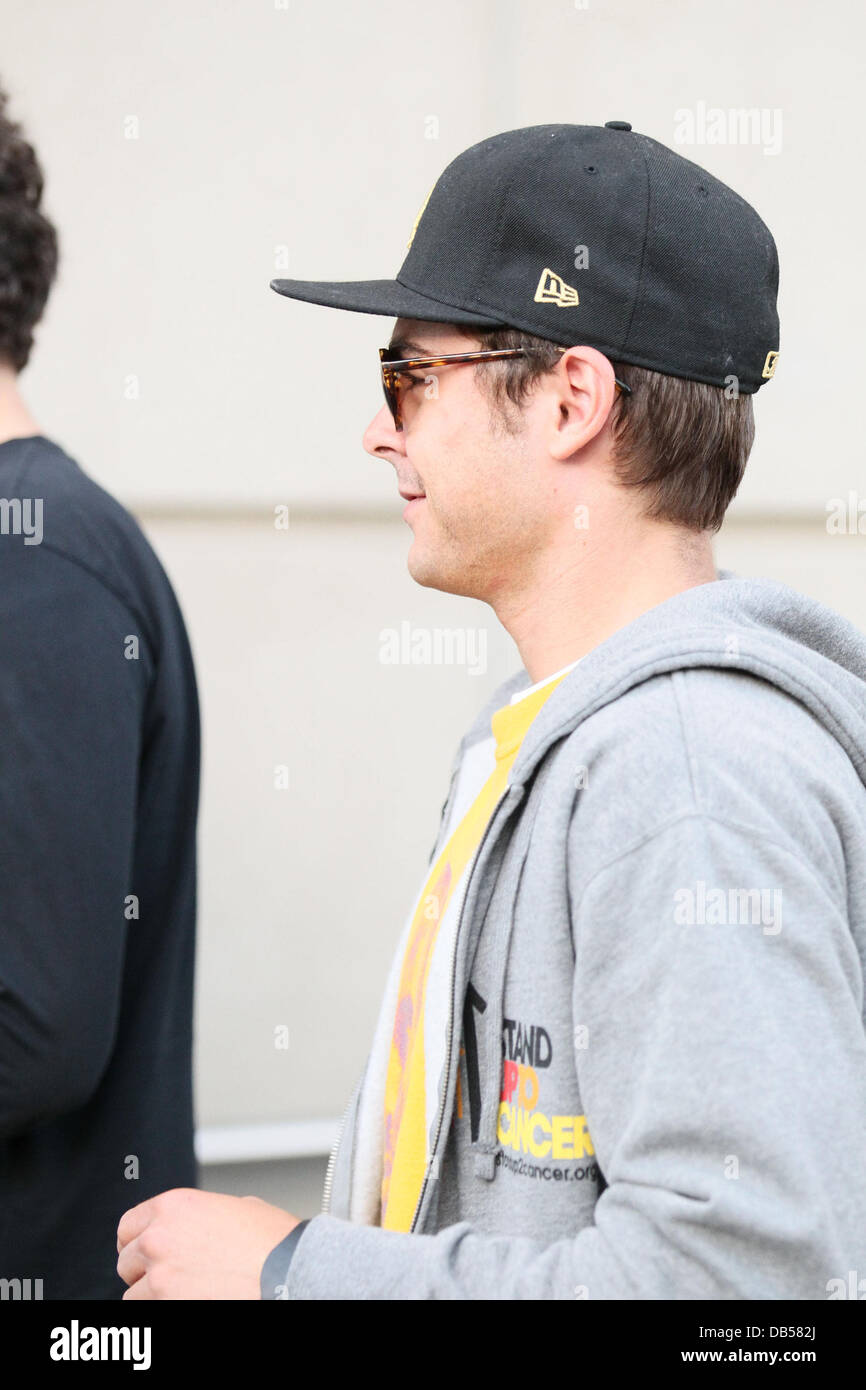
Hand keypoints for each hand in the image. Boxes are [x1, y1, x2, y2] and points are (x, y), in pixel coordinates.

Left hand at [117, 1188, 300, 1299]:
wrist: (290, 1269)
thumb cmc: (272, 1240)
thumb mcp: (236, 1207)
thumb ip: (203, 1215)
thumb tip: (197, 1228)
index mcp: (173, 1206)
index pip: (128, 1227)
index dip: (136, 1241)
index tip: (142, 1252)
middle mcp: (159, 1237)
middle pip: (126, 1262)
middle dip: (144, 1270)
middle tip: (169, 1275)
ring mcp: (160, 1275)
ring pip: (134, 1294)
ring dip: (153, 1295)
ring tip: (184, 1292)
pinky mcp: (166, 1304)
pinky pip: (150, 1312)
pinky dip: (164, 1308)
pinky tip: (190, 1300)